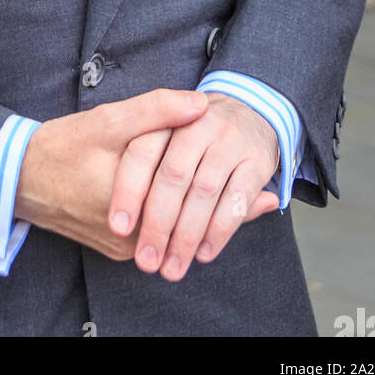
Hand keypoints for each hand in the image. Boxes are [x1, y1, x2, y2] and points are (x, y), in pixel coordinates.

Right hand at [14, 89, 209, 260]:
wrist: (19, 178)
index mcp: (134, 206)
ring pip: (170, 225)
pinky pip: (153, 230)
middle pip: (183, 213)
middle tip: (227, 174)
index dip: (210, 170)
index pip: (191, 191)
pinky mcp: (117, 248)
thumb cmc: (60, 148)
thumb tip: (201, 104)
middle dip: (203, 189)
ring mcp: (125, 248)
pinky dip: (164, 211)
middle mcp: (132, 238)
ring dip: (185, 202)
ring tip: (202, 178)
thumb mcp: (106, 122)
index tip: (232, 162)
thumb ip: (155, 110)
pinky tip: (169, 189)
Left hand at [107, 92, 280, 281]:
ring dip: (187, 235)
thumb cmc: (196, 132)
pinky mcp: (257, 161)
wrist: (251, 107)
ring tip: (172, 267)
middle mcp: (198, 126)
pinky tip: (203, 253)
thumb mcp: (166, 134)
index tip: (117, 228)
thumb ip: (145, 163)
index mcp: (167, 118)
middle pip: (173, 175)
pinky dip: (220, 229)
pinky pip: (236, 198)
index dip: (128, 191)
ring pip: (203, 191)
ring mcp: (229, 142)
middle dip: (158, 223)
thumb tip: (118, 209)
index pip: (141, 153)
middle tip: (146, 261)